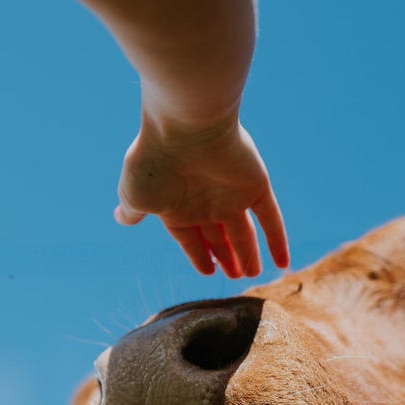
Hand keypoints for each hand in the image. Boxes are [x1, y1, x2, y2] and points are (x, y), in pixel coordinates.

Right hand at [113, 117, 288, 276]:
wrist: (185, 127)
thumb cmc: (154, 163)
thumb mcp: (135, 195)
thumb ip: (133, 211)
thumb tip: (121, 217)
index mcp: (177, 206)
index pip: (190, 239)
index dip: (199, 256)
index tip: (209, 272)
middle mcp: (205, 201)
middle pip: (220, 236)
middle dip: (227, 257)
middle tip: (236, 277)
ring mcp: (232, 195)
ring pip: (244, 233)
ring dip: (248, 254)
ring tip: (253, 274)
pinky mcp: (256, 187)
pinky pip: (271, 220)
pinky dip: (278, 241)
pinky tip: (284, 263)